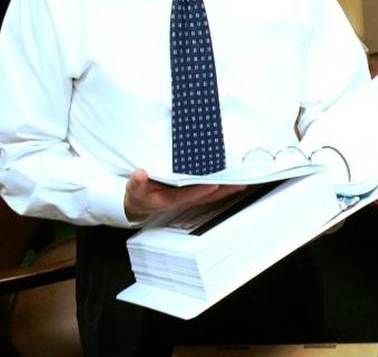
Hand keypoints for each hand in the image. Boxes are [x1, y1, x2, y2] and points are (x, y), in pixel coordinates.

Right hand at [124, 168, 245, 220]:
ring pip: (212, 195)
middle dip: (223, 191)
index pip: (186, 196)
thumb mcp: (134, 189)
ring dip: (228, 189)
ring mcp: (190, 198)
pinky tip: (236, 181)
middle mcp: (183, 201)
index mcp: (168, 200)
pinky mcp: (194, 194)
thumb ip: (136, 183)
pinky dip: (224, 187)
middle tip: (240, 183)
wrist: (140, 202)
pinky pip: (212, 192)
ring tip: (244, 181)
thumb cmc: (139, 194)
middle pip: (206, 197)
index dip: (199, 191)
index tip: (213, 184)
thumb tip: (139, 174)